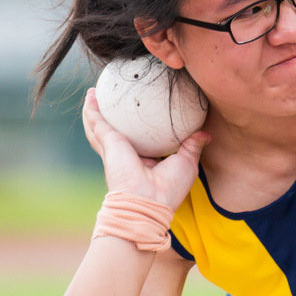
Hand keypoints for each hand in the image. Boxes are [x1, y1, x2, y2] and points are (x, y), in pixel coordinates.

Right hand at [82, 88, 210, 209]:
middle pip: (114, 131)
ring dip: (94, 109)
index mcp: (143, 159)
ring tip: (92, 93)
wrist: (149, 201)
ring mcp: (114, 149)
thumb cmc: (169, 188)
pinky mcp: (109, 144)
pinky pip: (97, 123)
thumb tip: (205, 134)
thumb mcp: (186, 162)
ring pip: (99, 126)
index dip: (137, 127)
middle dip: (109, 115)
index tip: (140, 111)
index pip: (139, 139)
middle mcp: (126, 154)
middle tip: (110, 97)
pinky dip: (92, 110)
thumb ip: (193, 145)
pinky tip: (91, 96)